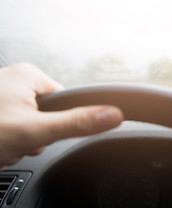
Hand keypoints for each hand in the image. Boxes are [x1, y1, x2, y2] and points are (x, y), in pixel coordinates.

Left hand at [0, 63, 122, 169]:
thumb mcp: (34, 131)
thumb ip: (76, 123)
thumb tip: (113, 115)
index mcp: (28, 74)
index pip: (66, 101)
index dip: (59, 123)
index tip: (42, 132)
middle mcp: (16, 78)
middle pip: (48, 115)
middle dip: (36, 135)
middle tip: (18, 140)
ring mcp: (4, 94)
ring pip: (31, 124)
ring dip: (22, 141)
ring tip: (5, 142)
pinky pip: (16, 126)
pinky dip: (10, 139)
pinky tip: (1, 143)